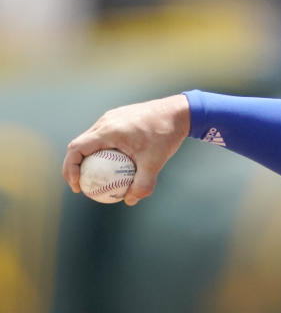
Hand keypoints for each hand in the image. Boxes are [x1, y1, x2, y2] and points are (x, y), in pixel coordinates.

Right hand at [63, 94, 190, 205]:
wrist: (178, 111)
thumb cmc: (166, 135)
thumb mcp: (155, 162)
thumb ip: (142, 184)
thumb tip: (129, 201)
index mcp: (107, 130)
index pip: (76, 149)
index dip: (70, 169)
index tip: (78, 186)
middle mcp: (105, 122)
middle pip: (79, 145)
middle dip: (75, 167)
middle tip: (83, 186)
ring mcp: (111, 118)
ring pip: (91, 140)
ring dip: (88, 158)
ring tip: (96, 178)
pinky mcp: (119, 118)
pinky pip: (103, 136)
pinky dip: (102, 150)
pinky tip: (115, 164)